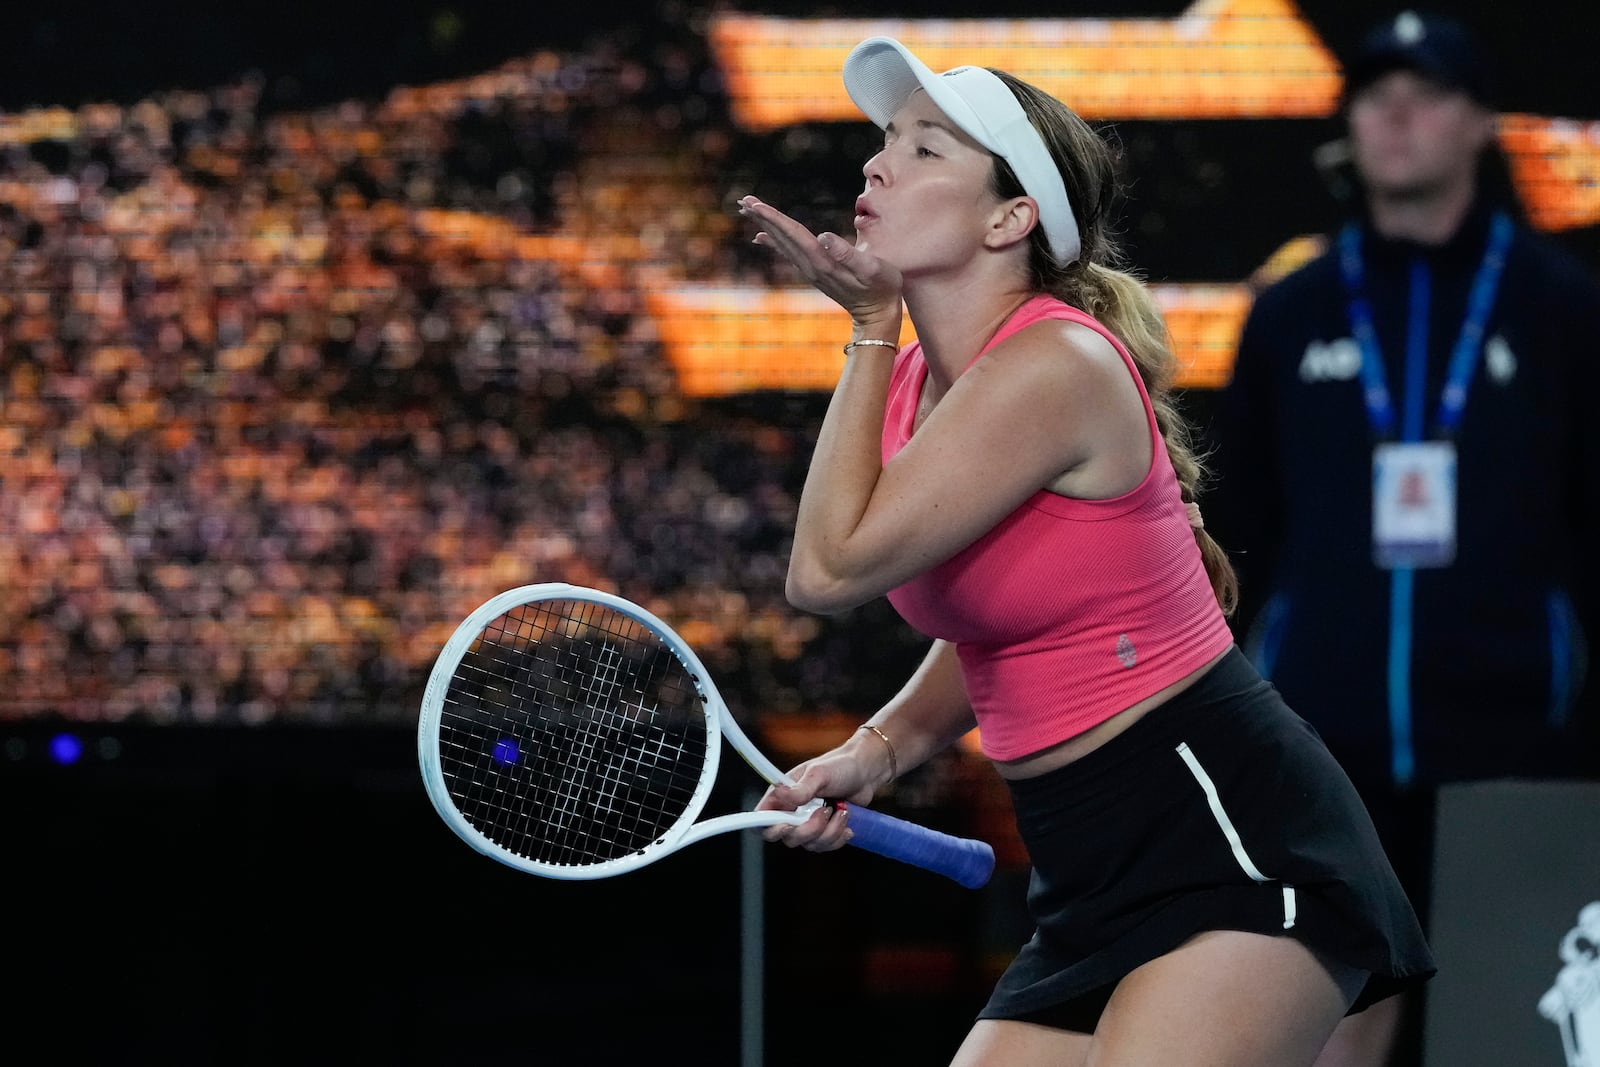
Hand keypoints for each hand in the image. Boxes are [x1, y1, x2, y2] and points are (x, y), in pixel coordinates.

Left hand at [737, 195, 902, 331]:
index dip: (774, 218)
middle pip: (783, 237)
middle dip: (764, 218)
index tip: (755, 205)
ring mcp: (811, 270)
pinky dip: (773, 241)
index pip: (794, 234)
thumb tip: (824, 237)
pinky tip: (761, 237)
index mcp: (823, 261)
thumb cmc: (882, 288)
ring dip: (766, 226)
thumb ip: (848, 254)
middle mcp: (811, 266)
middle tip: (744, 201)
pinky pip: (788, 252)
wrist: (878, 315)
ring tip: (749, 211)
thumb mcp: (872, 269)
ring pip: (782, 243)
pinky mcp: (815, 272)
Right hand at [754, 746, 880, 852]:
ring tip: (842, 811)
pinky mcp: (823, 832)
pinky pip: (825, 847)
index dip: (769, 827)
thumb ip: (801, 788)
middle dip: (810, 829)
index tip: (787, 825)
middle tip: (825, 810)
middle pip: (788, 838)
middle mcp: (791, 812)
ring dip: (829, 831)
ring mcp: (807, 824)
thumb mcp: (819, 773)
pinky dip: (838, 837)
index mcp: (782, 795)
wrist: (865, 773)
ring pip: (809, 844)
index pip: (762, 819)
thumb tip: (780, 793)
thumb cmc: (840, 766)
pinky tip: (846, 821)